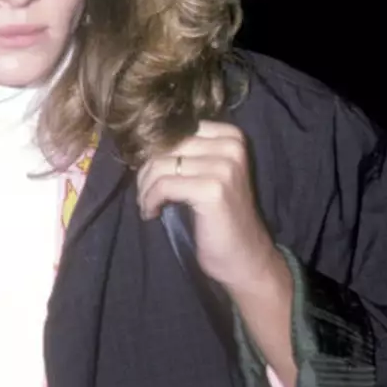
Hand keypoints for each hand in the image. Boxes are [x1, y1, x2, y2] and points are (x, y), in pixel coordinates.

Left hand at [137, 121, 284, 293]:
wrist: (244, 257)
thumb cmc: (218, 217)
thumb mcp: (206, 173)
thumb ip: (186, 153)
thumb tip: (143, 140)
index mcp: (231, 136)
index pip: (175, 130)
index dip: (155, 152)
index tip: (152, 177)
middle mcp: (231, 145)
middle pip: (166, 146)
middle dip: (146, 171)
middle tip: (144, 195)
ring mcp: (224, 166)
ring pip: (160, 166)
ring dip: (145, 188)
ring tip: (147, 205)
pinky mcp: (213, 189)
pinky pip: (163, 186)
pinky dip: (150, 200)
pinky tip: (152, 213)